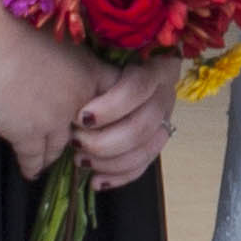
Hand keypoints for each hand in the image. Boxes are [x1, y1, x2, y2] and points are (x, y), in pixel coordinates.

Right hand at [0, 13, 94, 184]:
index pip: (116, 103)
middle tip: (76, 149)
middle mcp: (80, 100)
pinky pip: (34, 159)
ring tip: (50, 162)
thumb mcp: (59, 35)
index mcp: (91, 72)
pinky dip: (32, 167)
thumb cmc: (19, 23)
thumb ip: (69, 56)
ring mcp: (54, 120)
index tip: (97, 122)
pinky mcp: (27, 134)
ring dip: (53, 155)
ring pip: (59, 148)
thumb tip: (66, 61)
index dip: (107, 116)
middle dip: (81, 141)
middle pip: (88, 132)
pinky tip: (30, 171)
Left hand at [70, 57, 181, 185]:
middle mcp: (164, 95)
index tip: (81, 117)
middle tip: (75, 141)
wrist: (113, 72)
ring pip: (145, 150)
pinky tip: (96, 181)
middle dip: (105, 141)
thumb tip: (76, 91)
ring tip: (80, 160)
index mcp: (155, 67)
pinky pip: (143, 165)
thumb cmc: (100, 61)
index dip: (111, 106)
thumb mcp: (99, 58)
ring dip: (109, 162)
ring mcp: (163, 120)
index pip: (139, 87)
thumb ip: (95, 73)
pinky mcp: (155, 142)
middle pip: (143, 126)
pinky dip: (118, 176)